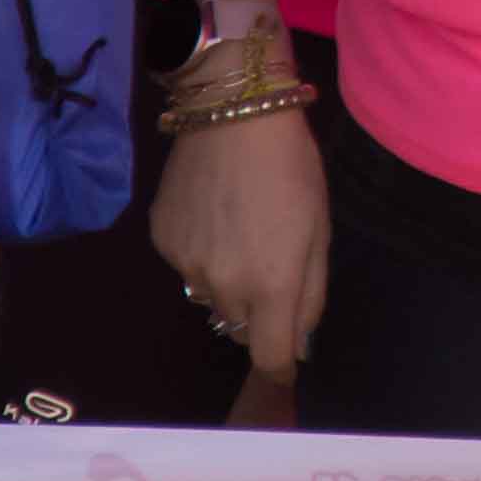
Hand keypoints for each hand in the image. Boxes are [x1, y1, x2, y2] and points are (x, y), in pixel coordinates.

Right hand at [149, 100, 326, 367]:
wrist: (233, 113)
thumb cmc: (292, 169)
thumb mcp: (319, 231)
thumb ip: (311, 295)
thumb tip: (299, 346)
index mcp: (271, 285)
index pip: (270, 357)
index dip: (279, 367)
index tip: (285, 363)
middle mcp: (224, 286)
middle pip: (240, 325)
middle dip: (257, 308)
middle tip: (269, 259)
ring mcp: (186, 265)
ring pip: (210, 296)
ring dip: (227, 281)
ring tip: (239, 229)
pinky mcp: (161, 241)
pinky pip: (186, 265)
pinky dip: (201, 252)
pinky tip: (212, 212)